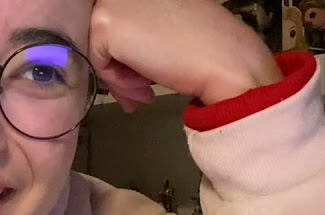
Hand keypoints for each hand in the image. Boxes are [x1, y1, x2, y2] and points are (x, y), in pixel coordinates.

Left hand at [88, 0, 282, 112]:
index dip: (131, 53)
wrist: (226, 62)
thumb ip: (151, 34)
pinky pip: (98, 61)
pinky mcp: (107, 22)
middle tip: (139, 94)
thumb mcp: (176, 31)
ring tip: (144, 95)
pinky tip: (144, 89)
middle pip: (109, 35)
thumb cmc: (214, 50)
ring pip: (101, 48)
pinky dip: (117, 82)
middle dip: (122, 69)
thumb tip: (135, 54)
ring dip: (122, 78)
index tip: (143, 78)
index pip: (126, 22)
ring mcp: (116, 2)